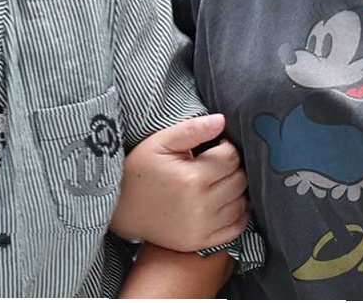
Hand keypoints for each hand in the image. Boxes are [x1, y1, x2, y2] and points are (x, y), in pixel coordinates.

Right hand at [110, 114, 249, 251]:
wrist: (119, 209)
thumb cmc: (138, 171)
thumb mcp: (159, 143)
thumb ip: (192, 129)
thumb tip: (222, 120)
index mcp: (192, 178)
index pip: (231, 157)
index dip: (226, 147)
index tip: (215, 146)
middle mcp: (202, 205)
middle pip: (240, 180)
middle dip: (232, 167)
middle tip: (215, 163)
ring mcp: (203, 227)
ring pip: (242, 203)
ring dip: (236, 190)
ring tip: (218, 181)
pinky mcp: (202, 242)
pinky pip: (237, 228)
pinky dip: (238, 214)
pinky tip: (225, 202)